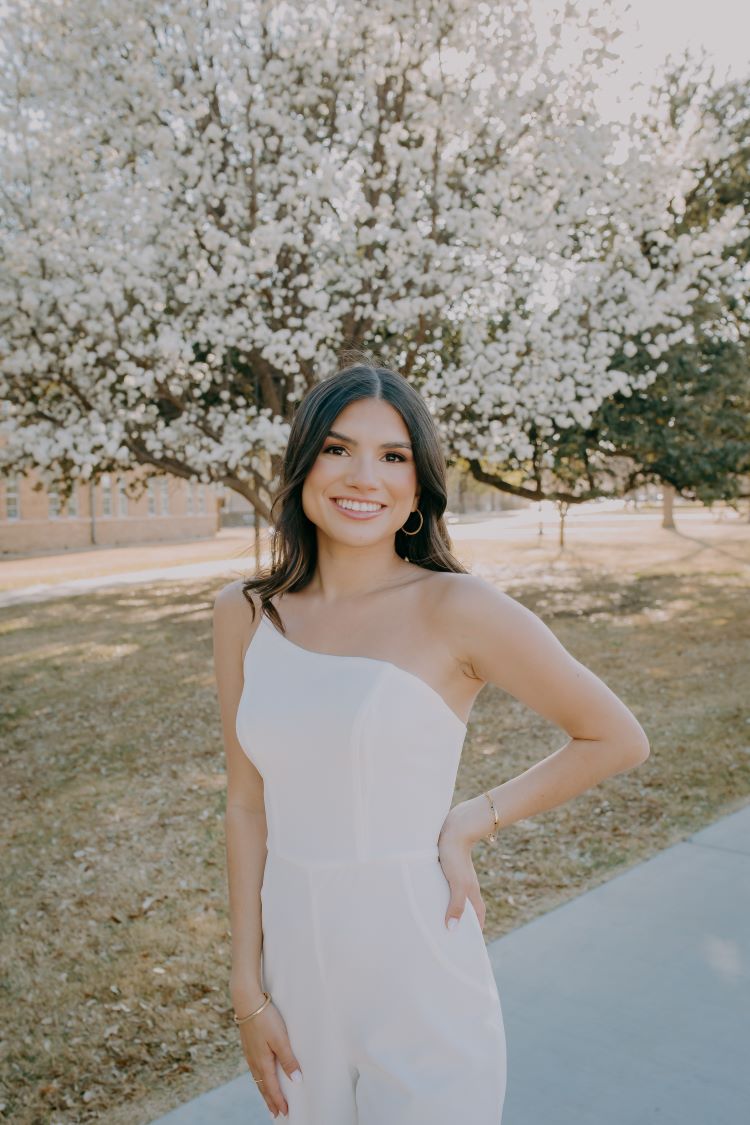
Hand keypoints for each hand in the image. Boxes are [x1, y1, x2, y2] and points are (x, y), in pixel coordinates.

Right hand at [235, 995, 302, 1118]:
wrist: (247, 1001)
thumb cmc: (266, 1019)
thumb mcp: (280, 1039)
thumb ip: (288, 1059)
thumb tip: (296, 1080)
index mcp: (263, 1062)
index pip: (272, 1087)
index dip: (278, 1101)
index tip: (285, 1113)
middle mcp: (254, 1061)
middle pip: (263, 1086)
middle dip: (270, 1100)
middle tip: (276, 1114)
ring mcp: (250, 1053)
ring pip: (258, 1078)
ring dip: (264, 1090)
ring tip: (269, 1099)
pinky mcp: (249, 1046)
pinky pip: (254, 1069)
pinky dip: (259, 1079)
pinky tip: (261, 1076)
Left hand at [437, 801, 487, 930]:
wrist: (454, 827)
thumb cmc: (455, 856)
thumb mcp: (457, 883)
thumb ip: (456, 905)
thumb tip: (452, 929)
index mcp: (472, 893)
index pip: (477, 918)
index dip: (474, 932)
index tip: (467, 946)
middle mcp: (466, 887)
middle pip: (465, 910)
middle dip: (459, 923)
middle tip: (447, 938)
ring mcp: (457, 878)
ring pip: (454, 898)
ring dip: (447, 909)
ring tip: (434, 922)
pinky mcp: (447, 869)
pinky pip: (444, 888)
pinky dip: (439, 896)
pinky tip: (427, 898)